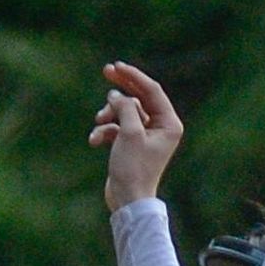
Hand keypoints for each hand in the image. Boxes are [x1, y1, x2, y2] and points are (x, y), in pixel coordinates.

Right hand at [91, 63, 183, 210]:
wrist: (128, 200)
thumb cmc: (134, 168)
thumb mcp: (129, 131)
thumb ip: (124, 106)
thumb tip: (116, 95)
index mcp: (169, 124)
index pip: (152, 90)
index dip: (134, 75)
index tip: (117, 65)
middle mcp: (161, 128)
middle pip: (139, 97)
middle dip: (121, 87)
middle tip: (106, 70)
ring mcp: (145, 136)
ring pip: (124, 111)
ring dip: (108, 114)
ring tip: (99, 122)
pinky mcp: (131, 145)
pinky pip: (116, 127)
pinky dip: (104, 131)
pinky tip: (95, 141)